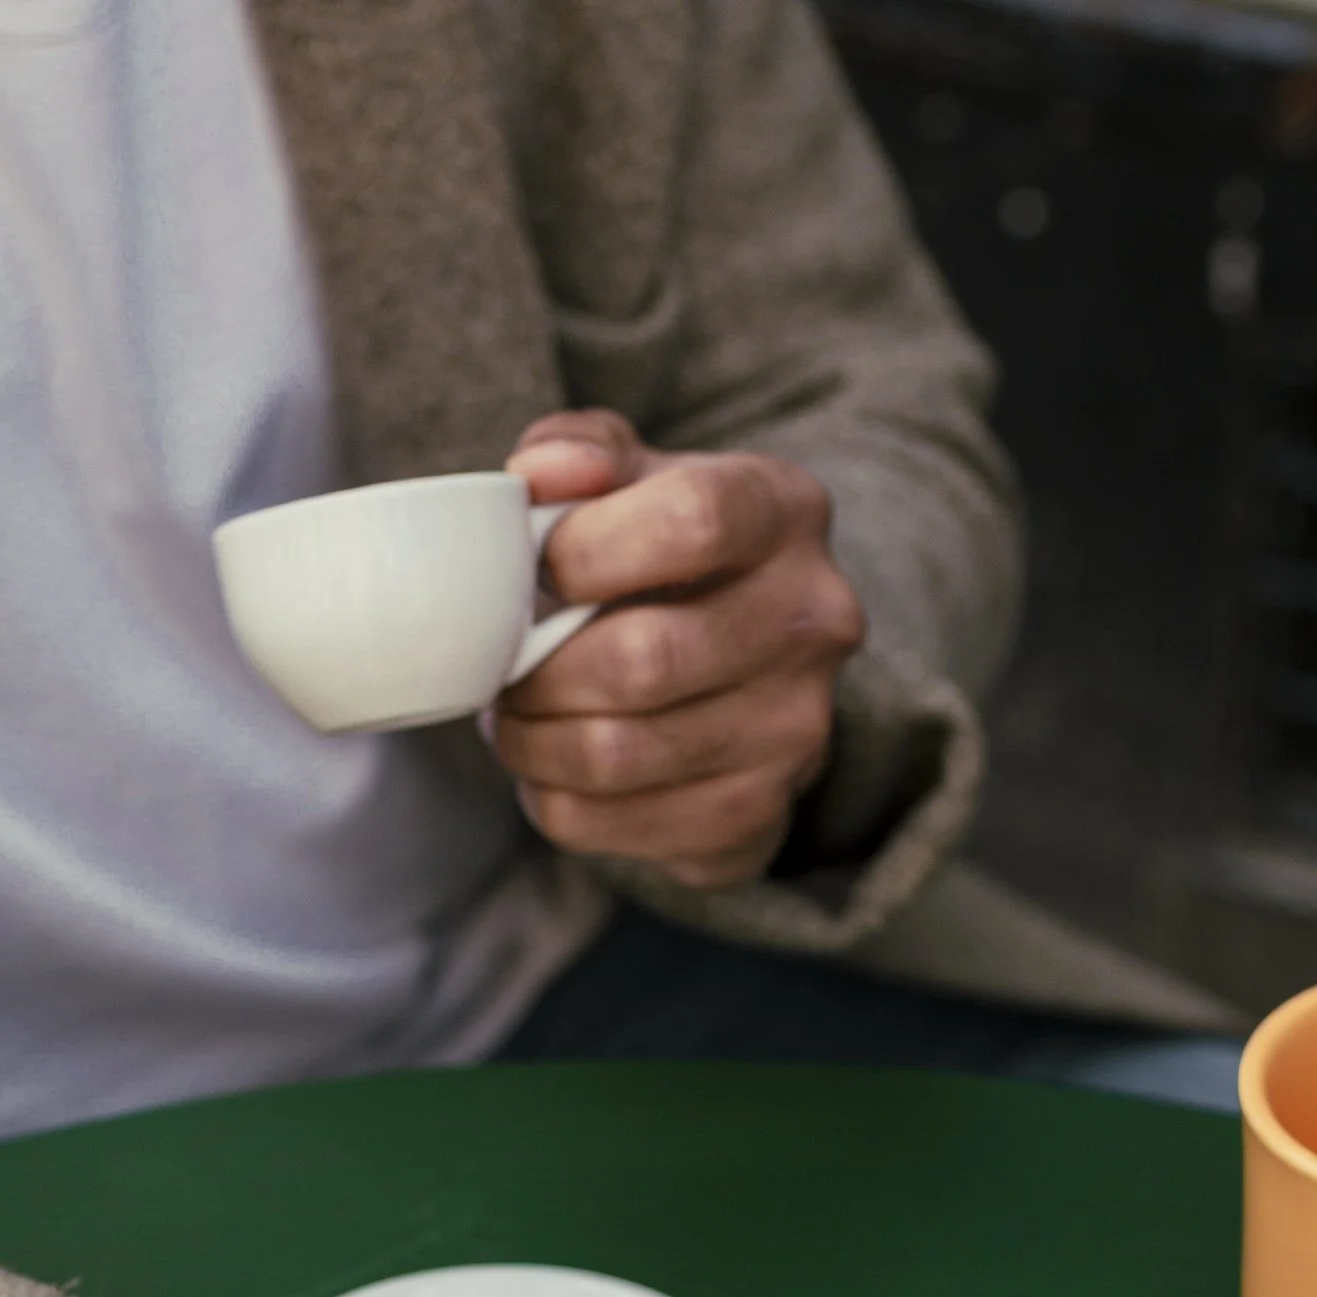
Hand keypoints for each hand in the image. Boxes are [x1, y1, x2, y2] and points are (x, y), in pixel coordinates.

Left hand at [495, 409, 865, 890]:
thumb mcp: (633, 478)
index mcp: (785, 511)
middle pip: (643, 660)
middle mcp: (813, 623)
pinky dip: (552, 800)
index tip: (540, 568)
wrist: (743, 677)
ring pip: (616, 755)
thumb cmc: (664, 559)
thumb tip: (541, 472)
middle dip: (538, 671)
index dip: (588, 550)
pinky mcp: (755, 816)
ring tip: (514, 717)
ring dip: (531, 742)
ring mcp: (794, 731)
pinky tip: (551, 769)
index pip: (692, 521)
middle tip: (502, 668)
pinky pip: (611, 825)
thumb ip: (581, 451)